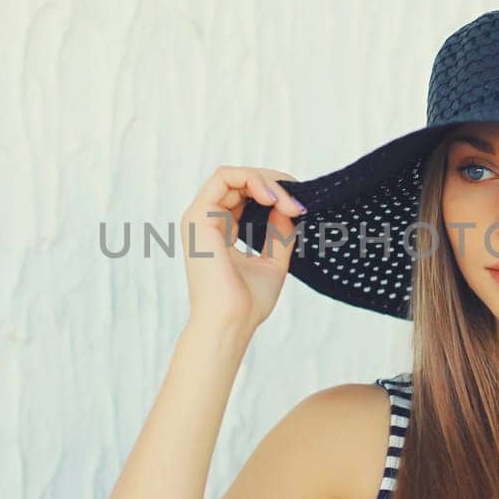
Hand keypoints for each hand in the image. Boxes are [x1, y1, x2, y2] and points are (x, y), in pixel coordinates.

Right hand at [180, 165, 307, 335]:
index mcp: (220, 231)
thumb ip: (280, 232)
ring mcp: (200, 217)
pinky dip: (252, 179)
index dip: (274, 193)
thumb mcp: (274, 260)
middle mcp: (207, 221)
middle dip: (274, 184)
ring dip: (266, 181)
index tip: (300, 208)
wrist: (231, 322)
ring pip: (233, 175)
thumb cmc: (248, 302)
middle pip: (240, 182)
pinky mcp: (199, 215)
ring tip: (288, 201)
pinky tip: (272, 197)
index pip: (244, 196)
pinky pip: (224, 177)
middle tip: (299, 201)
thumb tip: (288, 205)